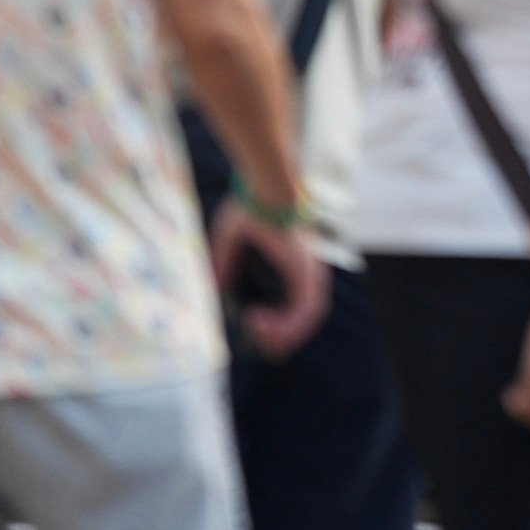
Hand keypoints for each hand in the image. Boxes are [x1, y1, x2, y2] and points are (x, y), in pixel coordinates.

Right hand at [209, 199, 330, 359]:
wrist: (265, 186)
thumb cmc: (250, 204)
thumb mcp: (230, 239)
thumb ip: (225, 264)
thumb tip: (217, 287)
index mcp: (297, 261)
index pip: (296, 302)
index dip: (280, 321)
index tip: (254, 325)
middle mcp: (309, 269)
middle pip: (305, 317)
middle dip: (282, 335)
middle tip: (258, 342)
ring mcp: (312, 271)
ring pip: (307, 319)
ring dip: (283, 334)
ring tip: (255, 331)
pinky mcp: (308, 273)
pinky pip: (306, 312)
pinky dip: (286, 325)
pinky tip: (258, 322)